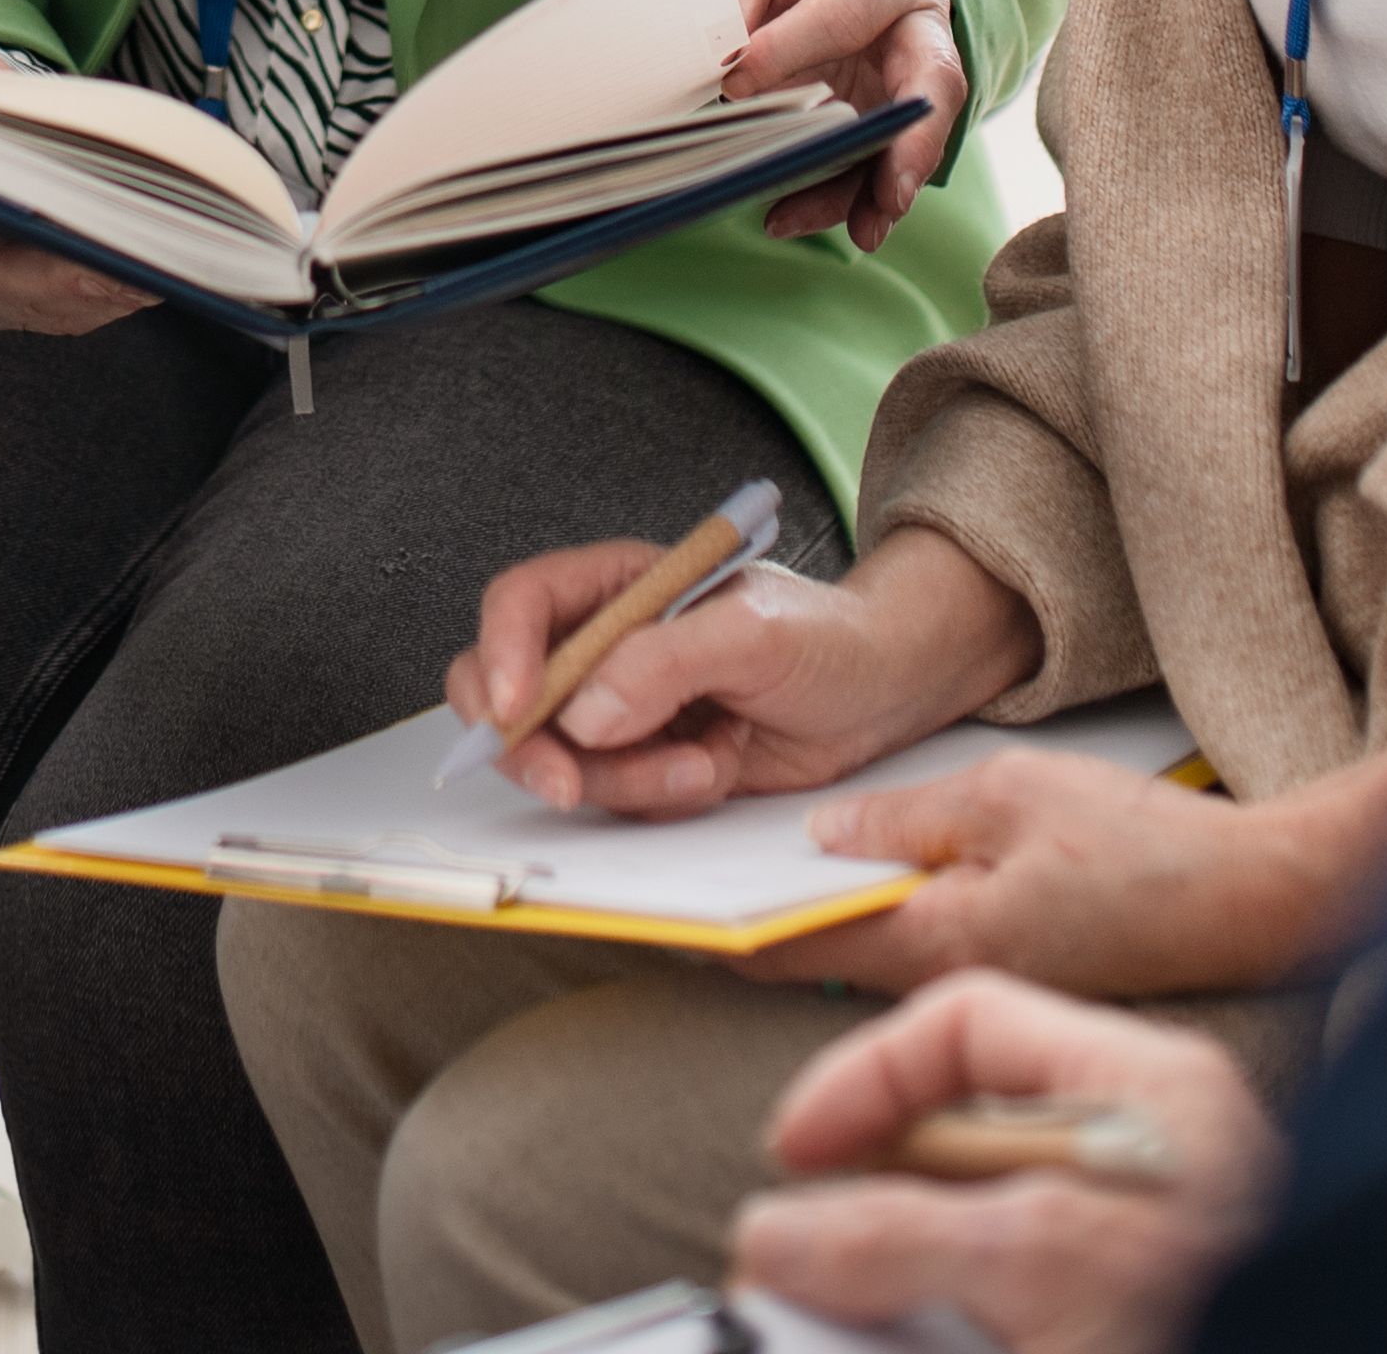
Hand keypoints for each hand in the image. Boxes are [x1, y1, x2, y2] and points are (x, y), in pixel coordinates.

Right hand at [448, 521, 1042, 816]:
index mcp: (618, 587)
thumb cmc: (830, 637)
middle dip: (529, 747)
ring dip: (622, 780)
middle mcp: (607, 648)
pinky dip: (657, 798)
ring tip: (703, 767)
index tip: (511, 710)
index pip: (522, 605)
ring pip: (563, 760)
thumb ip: (664, 662)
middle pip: (509, 695)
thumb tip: (583, 714)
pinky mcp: (650, 765)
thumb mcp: (754, 632)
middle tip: (567, 786)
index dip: (500, 654)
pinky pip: (615, 797)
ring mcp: (624, 712)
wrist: (887, 692)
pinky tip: (716, 772)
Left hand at [721, 0, 965, 248]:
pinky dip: (848, 197)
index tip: (735, 82)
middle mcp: (916, 19)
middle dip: (914, 139)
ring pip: (912, 135)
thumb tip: (722, 57)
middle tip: (891, 193)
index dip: (792, 48)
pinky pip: (878, 161)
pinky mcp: (888, 114)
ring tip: (858, 232)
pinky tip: (798, 217)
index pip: (846, 10)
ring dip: (881, 187)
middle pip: (932, 81)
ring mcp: (910, 74)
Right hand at [727, 974, 1284, 1353]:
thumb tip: (779, 1236)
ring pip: (978, 1228)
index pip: (968, 1023)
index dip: (865, 1078)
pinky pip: (1013, 1296)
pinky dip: (955, 1320)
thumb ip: (896, 1238)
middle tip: (811, 1257)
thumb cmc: (1219, 1324)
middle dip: (874, 1194)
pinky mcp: (1127, 1308)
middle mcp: (1147, 1149)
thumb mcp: (1041, 1266)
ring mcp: (1144, 1239)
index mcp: (1146, 1089)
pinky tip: (930, 1341)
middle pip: (962, 1134)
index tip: (798, 1154)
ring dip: (906, 1276)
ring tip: (863, 1321)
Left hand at [747, 752, 1307, 999]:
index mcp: (938, 946)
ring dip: (823, 901)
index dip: (721, 919)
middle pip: (823, 948)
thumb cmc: (1149, 847)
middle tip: (697, 847)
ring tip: (770, 837)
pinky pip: (923, 940)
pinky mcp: (1015, 966)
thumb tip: (826, 833)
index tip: (661, 895)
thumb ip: (907, 816)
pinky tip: (872, 854)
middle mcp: (952, 982)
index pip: (793, 946)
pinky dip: (884, 901)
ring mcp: (985, 981)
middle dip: (762, 905)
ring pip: (870, 942)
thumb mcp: (1009, 795)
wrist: (1261, 899)